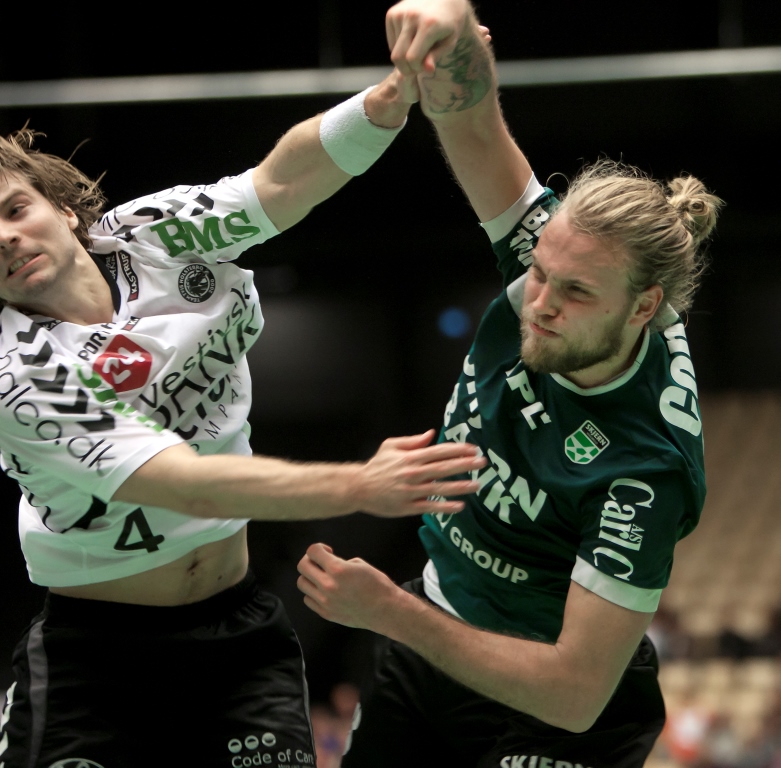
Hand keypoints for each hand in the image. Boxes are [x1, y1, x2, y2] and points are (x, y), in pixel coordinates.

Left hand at [297, 543, 404, 630]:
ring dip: (310, 577)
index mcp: (337, 569)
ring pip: (302, 583)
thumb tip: (328, 563)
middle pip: (302, 566)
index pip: (312, 551)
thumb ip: (340, 562)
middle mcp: (327, 585)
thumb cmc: (377, 584)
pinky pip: (308, 599)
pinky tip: (325, 592)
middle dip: (310, 560)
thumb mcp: (359, 564)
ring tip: (323, 578)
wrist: (385, 610)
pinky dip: (314, 593)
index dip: (319, 548)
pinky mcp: (326, 614)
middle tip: (322, 563)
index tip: (328, 552)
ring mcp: (325, 601)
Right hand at [355, 429, 484, 516]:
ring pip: (440, 489)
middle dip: (465, 464)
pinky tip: (459, 506)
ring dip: (460, 486)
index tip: (473, 448)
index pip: (439, 451)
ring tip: (477, 484)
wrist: (358, 487)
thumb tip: (432, 434)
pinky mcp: (408, 507)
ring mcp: (411, 491)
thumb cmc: (377, 466)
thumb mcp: (391, 446)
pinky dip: (445, 507)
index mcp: (410, 457)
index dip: (457, 449)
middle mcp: (413, 473)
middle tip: (483, 463)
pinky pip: (430, 507)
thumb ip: (412, 440)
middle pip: (443, 468)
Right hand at [386, 0, 471, 74]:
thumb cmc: (449, 24)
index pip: (413, 58)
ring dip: (404, 57)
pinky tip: (411, 40)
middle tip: (417, 68)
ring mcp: (400, 13)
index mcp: (429, 25)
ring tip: (417, 50)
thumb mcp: (449, 42)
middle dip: (406, 68)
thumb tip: (427, 70)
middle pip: (398, 56)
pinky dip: (399, 47)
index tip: (425, 69)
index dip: (417, 69)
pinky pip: (391, 42)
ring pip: (393, 51)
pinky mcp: (392, 13)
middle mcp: (412, 16)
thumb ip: (436, 56)